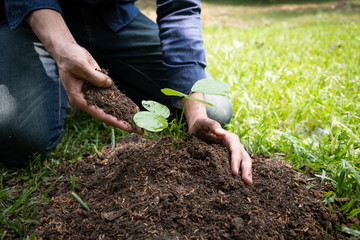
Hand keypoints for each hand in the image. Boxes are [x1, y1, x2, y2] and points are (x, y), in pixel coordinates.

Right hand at [26, 9, 141, 133]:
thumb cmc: (69, 58)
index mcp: (79, 99)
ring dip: (124, 114)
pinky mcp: (99, 88)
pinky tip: (133, 109)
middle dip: (123, 122)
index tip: (127, 127)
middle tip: (139, 130)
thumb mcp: (80, 65)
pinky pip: (112, 98)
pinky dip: (122, 103)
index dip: (114, 121)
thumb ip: (94, 76)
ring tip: (139, 123)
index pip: (99, 113)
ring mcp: (94, 95)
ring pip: (111, 108)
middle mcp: (87, 100)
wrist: (67, 50)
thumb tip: (108, 84)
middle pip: (107, 114)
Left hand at [188, 117, 252, 183]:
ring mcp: (232, 152)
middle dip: (246, 169)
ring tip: (248, 184)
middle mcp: (234, 145)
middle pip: (244, 157)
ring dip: (247, 173)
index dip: (236, 161)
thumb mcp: (204, 123)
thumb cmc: (201, 125)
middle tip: (247, 182)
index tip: (234, 172)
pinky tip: (240, 184)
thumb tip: (222, 133)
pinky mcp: (228, 158)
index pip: (236, 149)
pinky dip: (240, 173)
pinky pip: (237, 166)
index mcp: (230, 137)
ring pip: (244, 162)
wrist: (197, 129)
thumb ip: (213, 126)